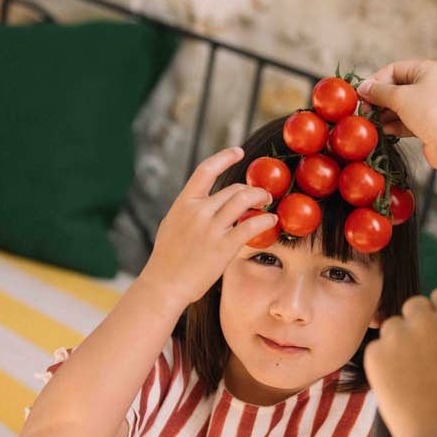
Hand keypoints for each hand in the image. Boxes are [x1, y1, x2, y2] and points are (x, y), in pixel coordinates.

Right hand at [139, 147, 275, 308]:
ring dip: (261, 198)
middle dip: (252, 190)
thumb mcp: (172, 225)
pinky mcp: (224, 246)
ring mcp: (211, 228)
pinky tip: (271, 221)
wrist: (164, 285)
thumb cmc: (167, 259)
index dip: (224, 157)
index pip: (205, 170)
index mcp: (184, 203)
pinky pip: (251, 225)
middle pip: (233, 189)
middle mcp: (198, 211)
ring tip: (268, 204)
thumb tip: (204, 202)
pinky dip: (265, 220)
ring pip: (244, 200)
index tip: (239, 152)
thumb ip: (189, 211)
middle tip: (262, 195)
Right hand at [356, 60, 436, 170]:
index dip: (375, 81)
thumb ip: (379, 92)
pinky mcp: (429, 124)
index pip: (394, 69)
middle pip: (397, 88)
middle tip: (365, 110)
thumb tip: (363, 88)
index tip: (361, 94)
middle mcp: (431, 85)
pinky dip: (395, 125)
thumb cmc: (430, 112)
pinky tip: (385, 130)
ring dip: (385, 114)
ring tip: (372, 122)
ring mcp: (430, 105)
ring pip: (401, 106)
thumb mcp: (401, 97)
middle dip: (379, 100)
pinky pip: (407, 121)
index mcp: (427, 70)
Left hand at [364, 288, 436, 436]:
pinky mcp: (375, 356)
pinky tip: (400, 384)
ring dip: (400, 341)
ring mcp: (397, 338)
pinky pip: (377, 348)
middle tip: (428, 359)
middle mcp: (423, 322)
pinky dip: (384, 362)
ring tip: (415, 375)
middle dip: (419, 324)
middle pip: (415, 306)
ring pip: (393, 326)